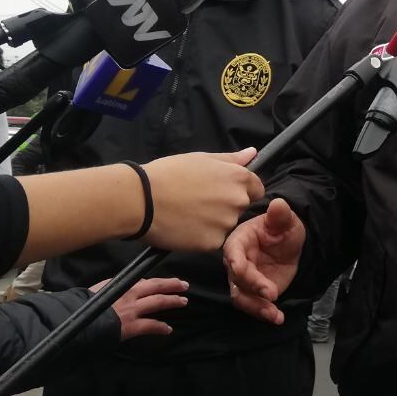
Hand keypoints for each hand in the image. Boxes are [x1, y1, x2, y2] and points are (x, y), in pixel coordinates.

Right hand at [94, 277, 188, 340]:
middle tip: (184, 285)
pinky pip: (151, 326)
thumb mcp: (100, 289)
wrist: (77, 320)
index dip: (157, 282)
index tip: (165, 283)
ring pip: (158, 302)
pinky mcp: (132, 326)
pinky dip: (161, 327)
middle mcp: (130, 294)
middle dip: (172, 285)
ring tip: (183, 301)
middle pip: (156, 286)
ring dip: (172, 301)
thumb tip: (125, 286)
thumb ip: (114, 286)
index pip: (145, 281)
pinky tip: (168, 329)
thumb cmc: (85, 305)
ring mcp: (133, 310)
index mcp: (122, 285)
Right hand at [141, 148, 263, 251]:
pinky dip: (201, 237)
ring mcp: (226, 223)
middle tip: (198, 202)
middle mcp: (238, 200)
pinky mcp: (212, 242)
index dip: (240, 190)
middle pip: (241, 207)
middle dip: (225, 206)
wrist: (140, 200)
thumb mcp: (201, 158)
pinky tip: (184, 227)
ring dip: (214, 222)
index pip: (256, 188)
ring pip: (226, 225)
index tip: (220, 191)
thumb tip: (252, 153)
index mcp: (238, 178)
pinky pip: (212, 240)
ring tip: (188, 213)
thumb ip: (231, 159)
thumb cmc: (168, 174)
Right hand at [224, 198, 305, 324]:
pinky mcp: (252, 292)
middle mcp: (236, 262)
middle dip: (253, 287)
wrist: (287, 244)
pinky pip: (252, 305)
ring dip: (256, 307)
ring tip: (274, 314)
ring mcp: (242, 279)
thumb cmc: (281, 228)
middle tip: (272, 293)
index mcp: (239, 241)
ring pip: (241, 297)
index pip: (232, 252)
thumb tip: (279, 204)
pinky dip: (263, 313)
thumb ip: (280, 215)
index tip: (242, 269)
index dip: (236, 262)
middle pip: (237, 278)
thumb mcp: (285, 220)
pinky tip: (278, 317)